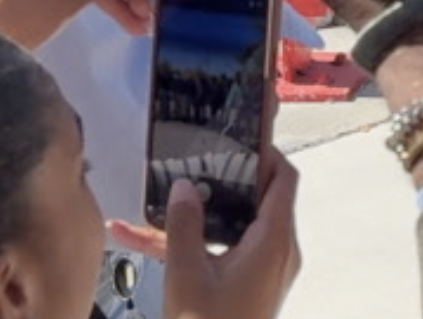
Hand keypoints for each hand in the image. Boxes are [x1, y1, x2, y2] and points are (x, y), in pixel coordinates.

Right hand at [109, 152, 302, 318]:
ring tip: (158, 195)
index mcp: (275, 241)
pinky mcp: (247, 288)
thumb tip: (188, 185)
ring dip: (195, 215)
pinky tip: (138, 237)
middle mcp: (278, 252)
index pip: (284, 179)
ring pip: (231, 228)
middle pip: (258, 199)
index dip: (266, 152)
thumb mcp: (187, 274)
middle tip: (194, 156)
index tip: (239, 133)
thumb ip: (185, 224)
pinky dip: (190, 244)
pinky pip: (220, 254)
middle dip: (224, 179)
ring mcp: (264, 271)